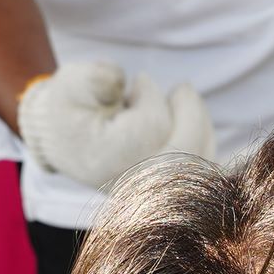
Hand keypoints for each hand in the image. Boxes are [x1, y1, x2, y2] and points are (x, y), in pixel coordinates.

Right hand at [17, 59, 217, 192]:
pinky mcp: (168, 194)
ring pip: (200, 168)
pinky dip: (209, 146)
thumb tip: (119, 83)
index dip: (149, 97)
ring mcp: (151, 195)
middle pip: (183, 155)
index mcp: (104, 161)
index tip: (137, 82)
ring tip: (185, 101)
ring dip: (202, 127)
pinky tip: (196, 122)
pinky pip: (207, 177)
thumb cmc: (70, 107)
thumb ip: (93, 79)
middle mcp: (130, 185)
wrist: (64, 140)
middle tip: (182, 89)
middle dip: (191, 115)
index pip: (149, 128)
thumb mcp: (70, 84)